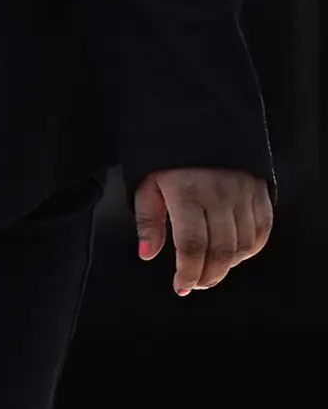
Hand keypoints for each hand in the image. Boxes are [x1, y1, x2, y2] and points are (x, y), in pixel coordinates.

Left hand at [132, 167, 271, 296]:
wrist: (200, 123)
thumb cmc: (168, 158)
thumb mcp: (147, 185)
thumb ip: (149, 222)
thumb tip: (147, 254)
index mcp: (187, 194)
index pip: (192, 245)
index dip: (188, 272)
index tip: (181, 286)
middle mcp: (219, 195)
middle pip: (221, 250)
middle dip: (208, 275)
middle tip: (196, 284)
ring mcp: (243, 193)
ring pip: (243, 244)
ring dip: (228, 266)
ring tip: (211, 272)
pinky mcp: (259, 191)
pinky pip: (262, 229)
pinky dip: (250, 249)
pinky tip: (234, 256)